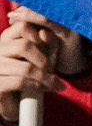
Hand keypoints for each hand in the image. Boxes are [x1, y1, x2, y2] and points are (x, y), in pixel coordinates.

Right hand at [1, 8, 87, 125]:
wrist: (16, 100)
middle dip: (43, 59)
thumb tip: (45, 32)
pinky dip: (37, 85)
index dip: (39, 35)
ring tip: (52, 82)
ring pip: (25, 67)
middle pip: (24, 46)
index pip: (22, 26)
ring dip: (44, 76)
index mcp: (6, 38)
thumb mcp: (43, 54)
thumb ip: (48, 42)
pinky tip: (44, 88)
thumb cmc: (31, 72)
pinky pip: (20, 82)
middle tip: (51, 69)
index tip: (48, 49)